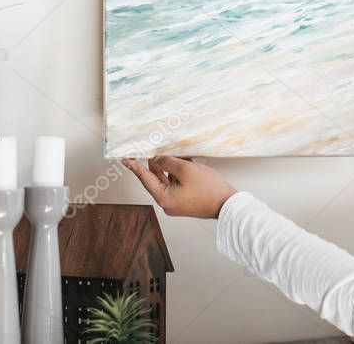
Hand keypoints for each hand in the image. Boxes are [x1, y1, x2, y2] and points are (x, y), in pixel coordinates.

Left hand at [123, 156, 237, 218]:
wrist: (227, 205)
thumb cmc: (209, 190)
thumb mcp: (185, 170)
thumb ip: (167, 162)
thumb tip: (157, 160)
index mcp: (164, 197)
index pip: (145, 178)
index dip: (135, 166)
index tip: (125, 159)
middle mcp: (167, 202)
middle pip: (156, 178)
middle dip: (159, 163)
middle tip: (159, 150)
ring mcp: (176, 202)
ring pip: (168, 179)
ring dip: (172, 167)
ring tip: (180, 156)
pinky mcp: (185, 200)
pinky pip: (176, 183)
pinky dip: (179, 173)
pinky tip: (186, 163)